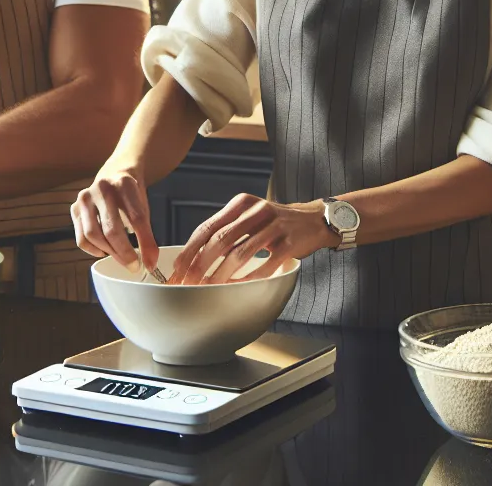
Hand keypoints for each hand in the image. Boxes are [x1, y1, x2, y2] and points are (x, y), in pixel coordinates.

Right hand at [72, 167, 157, 272]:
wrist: (113, 172)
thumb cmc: (130, 194)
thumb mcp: (143, 206)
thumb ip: (146, 232)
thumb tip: (149, 263)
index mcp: (124, 184)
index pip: (137, 218)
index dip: (145, 243)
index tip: (150, 263)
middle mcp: (102, 189)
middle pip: (112, 229)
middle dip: (124, 253)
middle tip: (134, 266)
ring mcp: (85, 198)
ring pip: (93, 235)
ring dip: (108, 252)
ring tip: (121, 258)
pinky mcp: (74, 208)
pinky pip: (81, 237)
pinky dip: (92, 250)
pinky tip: (104, 251)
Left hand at [170, 194, 334, 284]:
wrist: (314, 220)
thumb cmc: (275, 223)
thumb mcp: (249, 217)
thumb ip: (226, 231)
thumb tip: (193, 258)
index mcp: (242, 203)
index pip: (208, 227)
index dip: (189, 251)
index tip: (177, 270)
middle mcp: (257, 211)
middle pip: (221, 240)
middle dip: (200, 265)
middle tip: (188, 283)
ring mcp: (275, 226)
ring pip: (240, 253)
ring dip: (221, 274)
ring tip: (208, 288)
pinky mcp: (290, 243)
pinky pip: (265, 264)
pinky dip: (250, 278)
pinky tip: (239, 286)